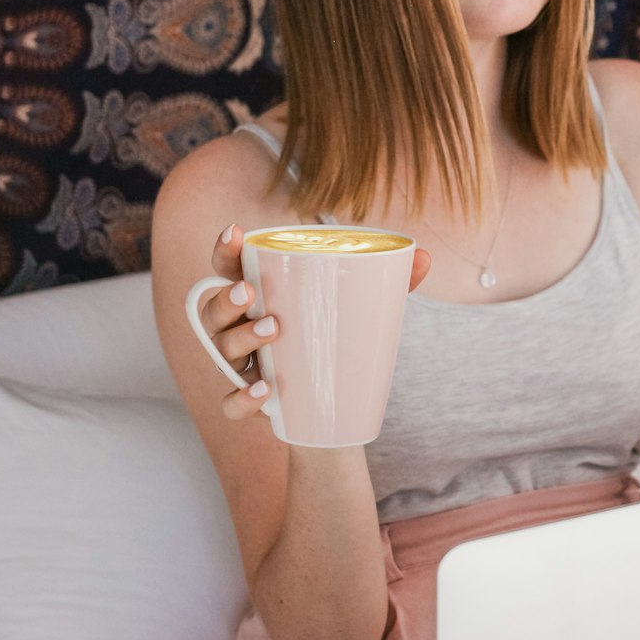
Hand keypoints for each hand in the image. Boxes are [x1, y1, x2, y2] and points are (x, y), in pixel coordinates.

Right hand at [205, 224, 431, 421]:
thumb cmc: (338, 341)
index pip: (229, 269)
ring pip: (220, 351)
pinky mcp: (250, 404)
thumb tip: (425, 257)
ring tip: (273, 329)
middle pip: (214, 311)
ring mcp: (241, 367)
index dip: (224, 251)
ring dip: (240, 338)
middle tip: (251, 293)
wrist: (335, 408)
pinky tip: (266, 390)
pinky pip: (230, 403)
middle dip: (226, 299)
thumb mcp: (361, 309)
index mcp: (260, 297)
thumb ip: (391, 283)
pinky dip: (243, 397)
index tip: (235, 232)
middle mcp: (239, 329)